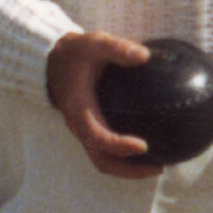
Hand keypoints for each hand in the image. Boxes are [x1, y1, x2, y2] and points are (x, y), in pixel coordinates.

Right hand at [45, 29, 163, 177]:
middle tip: (159, 168)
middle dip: (129, 170)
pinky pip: (105, 152)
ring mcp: (84, 131)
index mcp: (79, 110)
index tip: (144, 146)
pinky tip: (150, 151)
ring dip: (129, 169)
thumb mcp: (94, 42)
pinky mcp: (90, 129)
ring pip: (103, 161)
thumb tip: (145, 56)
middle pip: (102, 161)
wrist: (53, 59)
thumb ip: (117, 48)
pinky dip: (125, 158)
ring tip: (158, 166)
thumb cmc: (77, 52)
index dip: (119, 146)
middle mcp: (80, 126)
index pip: (98, 137)